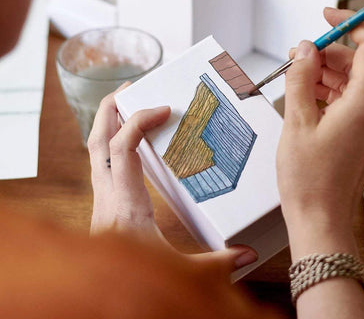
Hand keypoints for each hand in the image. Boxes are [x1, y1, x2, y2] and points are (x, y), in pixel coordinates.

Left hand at [87, 84, 257, 269]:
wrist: (95, 302)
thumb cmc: (130, 284)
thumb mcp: (179, 272)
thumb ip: (215, 264)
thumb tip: (247, 253)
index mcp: (125, 204)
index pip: (121, 147)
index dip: (139, 121)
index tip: (164, 109)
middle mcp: (106, 196)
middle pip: (97, 140)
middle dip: (111, 109)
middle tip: (130, 87)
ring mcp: (101, 199)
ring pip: (95, 150)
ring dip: (108, 124)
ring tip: (128, 105)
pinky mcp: (103, 205)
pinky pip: (102, 162)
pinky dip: (112, 143)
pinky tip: (130, 143)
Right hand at [277, 7, 363, 258]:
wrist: (321, 221)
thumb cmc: (307, 178)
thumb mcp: (296, 122)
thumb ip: (301, 78)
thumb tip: (307, 47)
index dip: (351, 23)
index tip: (327, 15)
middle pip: (360, 63)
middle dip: (328, 53)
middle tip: (296, 55)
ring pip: (355, 82)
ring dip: (327, 73)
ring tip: (296, 75)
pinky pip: (354, 100)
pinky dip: (333, 92)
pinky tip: (308, 94)